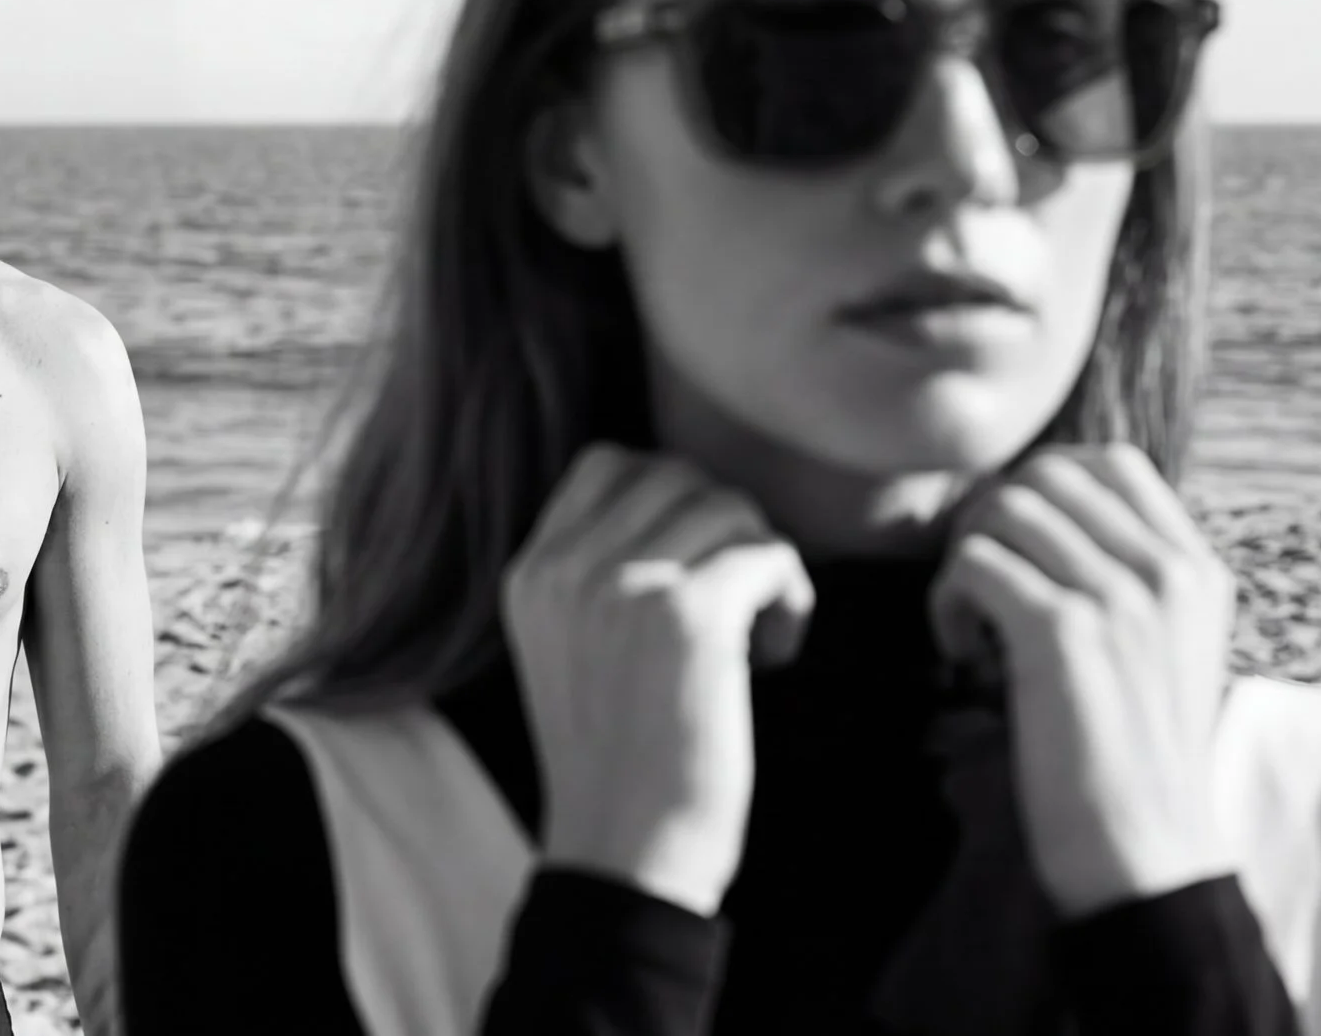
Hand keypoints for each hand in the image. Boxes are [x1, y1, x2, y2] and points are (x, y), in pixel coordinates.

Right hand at [503, 443, 814, 914]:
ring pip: (727, 507)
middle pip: (676, 477)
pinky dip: (790, 595)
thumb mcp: (569, 650)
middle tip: (736, 602)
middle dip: (723, 528)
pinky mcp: (686, 615)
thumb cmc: (617, 764)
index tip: (693, 565)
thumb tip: (684, 504)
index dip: (669, 499)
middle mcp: (565, 568)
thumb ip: (596, 574)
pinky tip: (777, 654)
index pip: (607, 464)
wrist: (626, 856)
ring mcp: (622, 585)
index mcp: (530, 574)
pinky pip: (767, 552)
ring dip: (759, 561)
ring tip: (756, 635)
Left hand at [929, 443, 1237, 917]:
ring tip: (972, 625)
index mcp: (1197, 570)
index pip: (1113, 464)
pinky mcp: (1065, 633)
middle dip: (991, 520)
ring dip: (965, 560)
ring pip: (1003, 510)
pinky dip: (947, 601)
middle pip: (1047, 475)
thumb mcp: (1158, 647)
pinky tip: (961, 652)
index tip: (1017, 550)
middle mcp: (1167, 572)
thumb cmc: (1131, 754)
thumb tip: (1038, 513)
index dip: (1043, 488)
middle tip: (980, 586)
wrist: (1146, 849)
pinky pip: (974, 564)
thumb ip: (1123, 578)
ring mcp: (1120, 598)